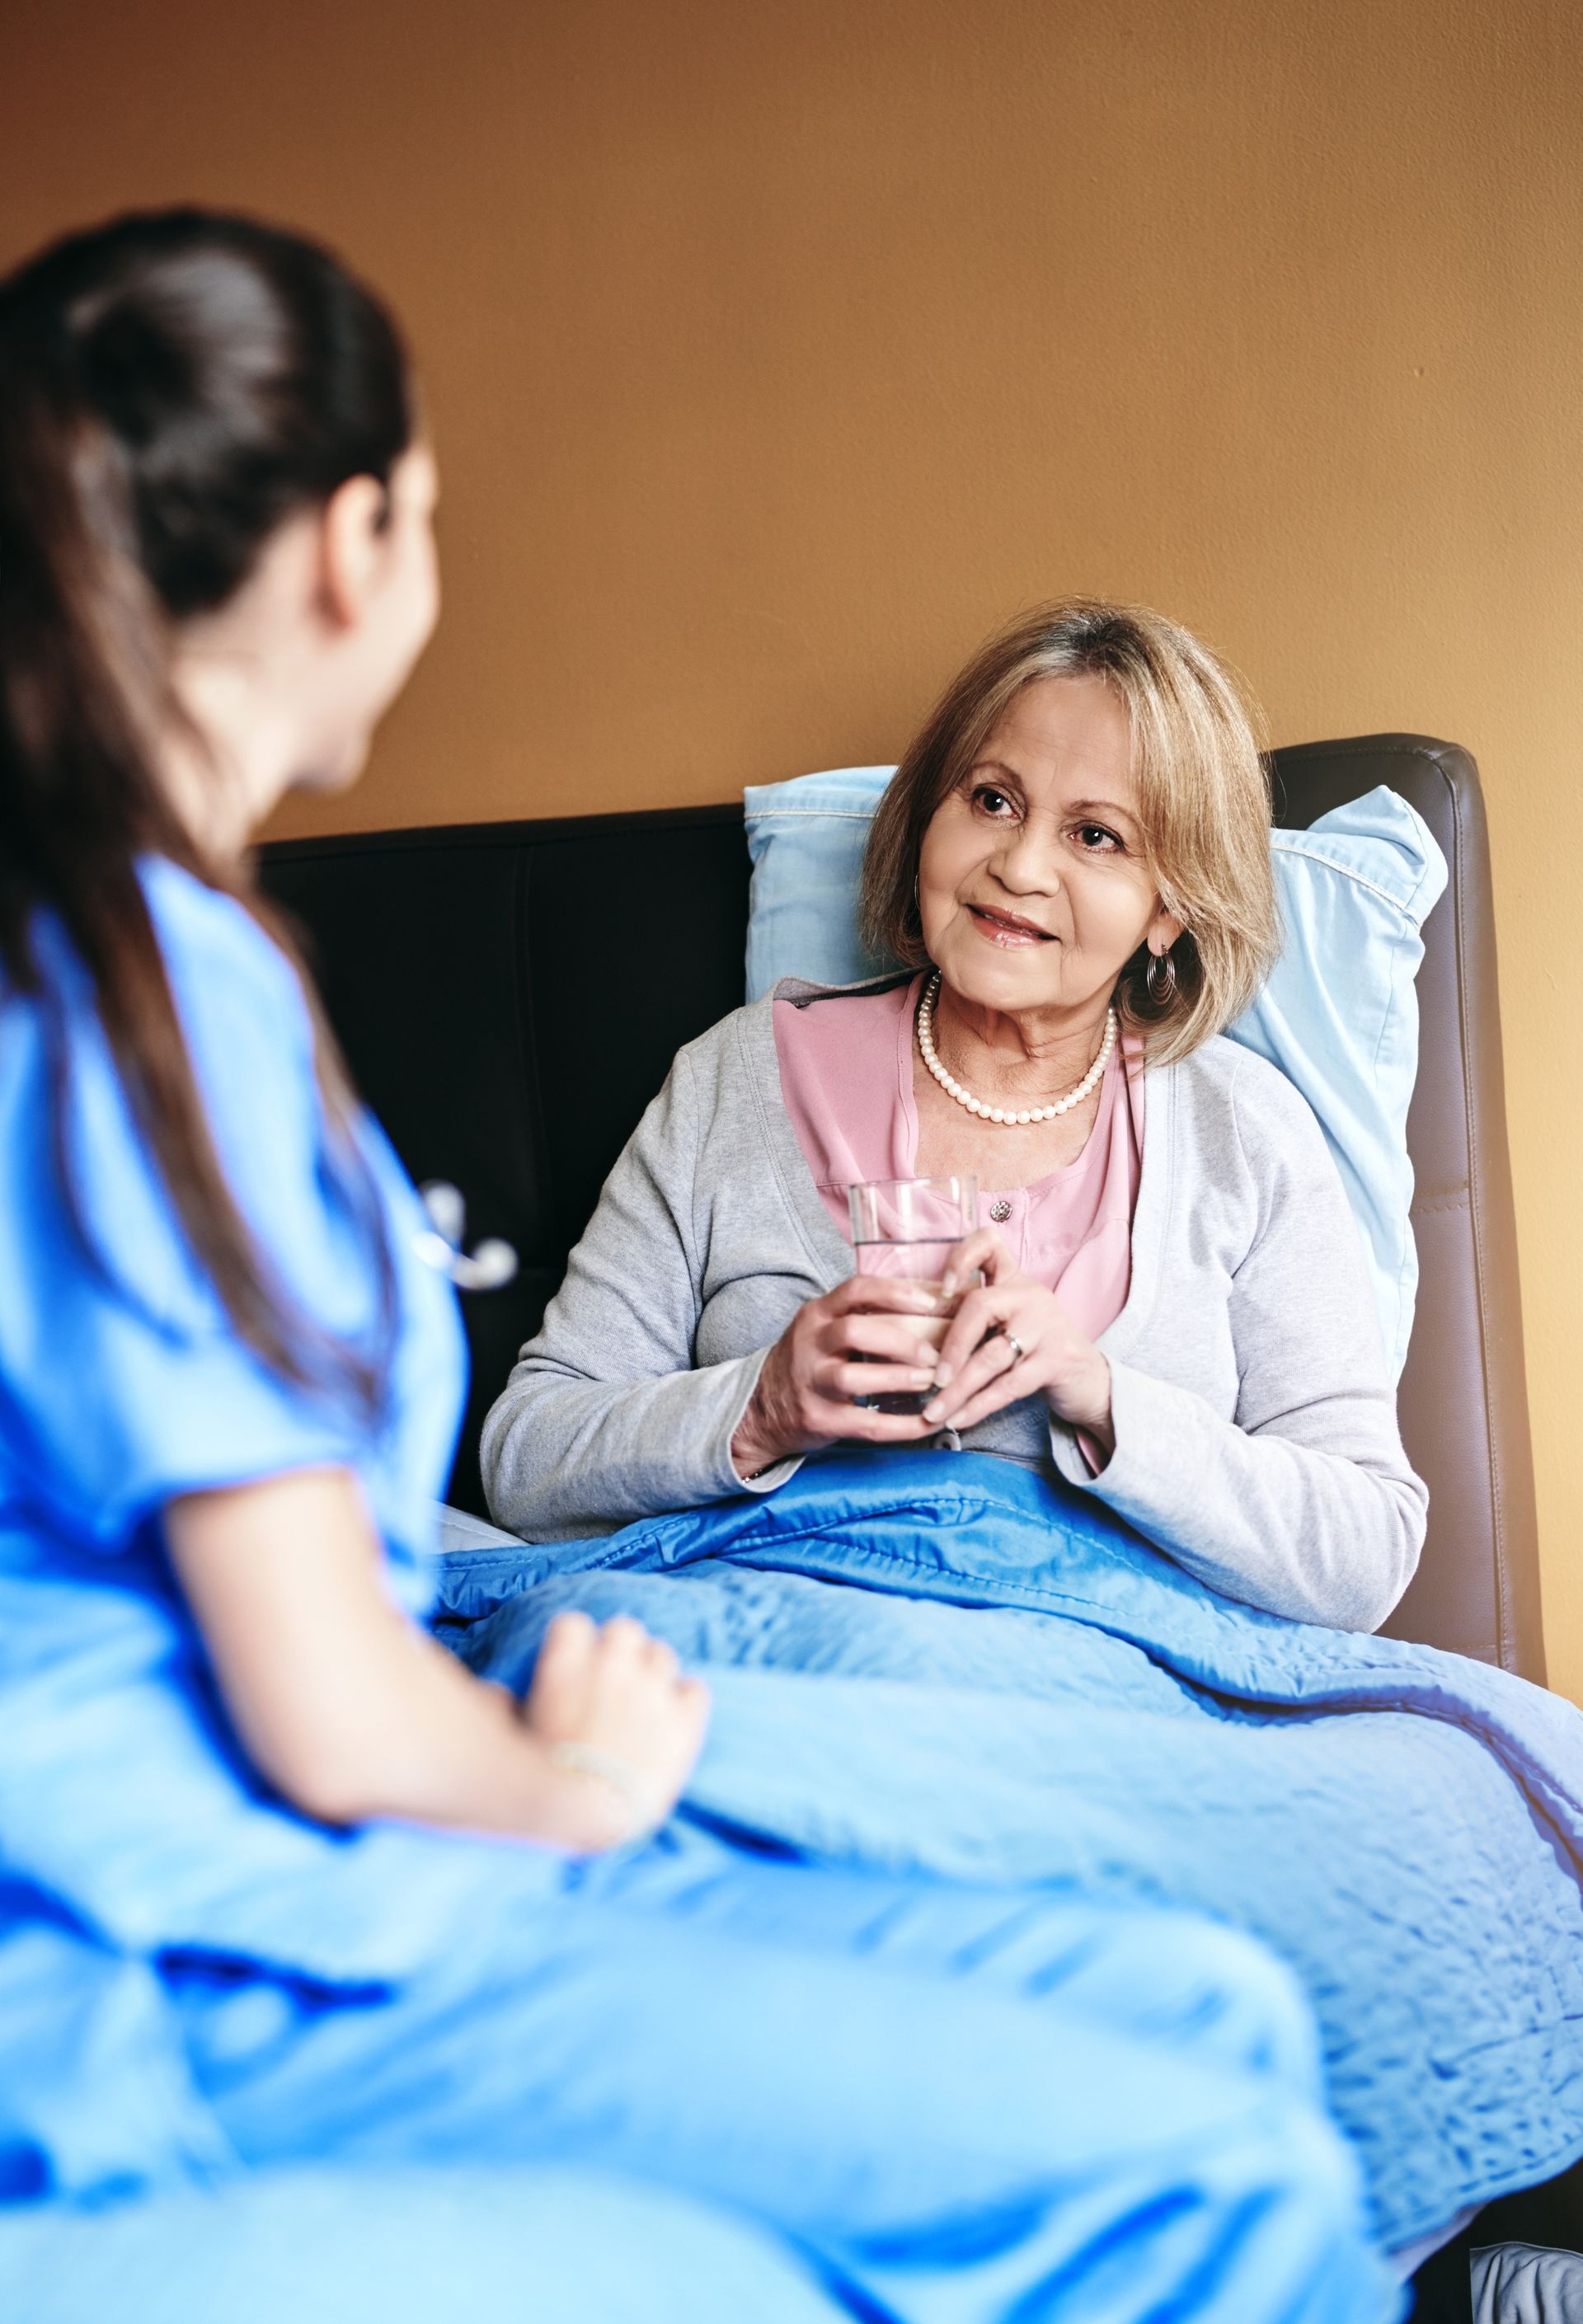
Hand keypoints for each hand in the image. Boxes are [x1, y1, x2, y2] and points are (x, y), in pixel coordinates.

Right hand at [522, 1610, 709, 1850]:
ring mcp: (652, 1688)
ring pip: (662, 1654)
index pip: (574, 1624)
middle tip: (612, 1685)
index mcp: (566, 1664)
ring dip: (652, 1674)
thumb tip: (496, 1696)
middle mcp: (612, 1664)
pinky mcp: (684, 1718)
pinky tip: (671, 1724)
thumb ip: (504, 1706)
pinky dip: (685, 1703)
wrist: (589, 1813)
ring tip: (642, 1707)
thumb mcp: (510, 1736)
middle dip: (620, 1653)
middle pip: (625, 1630)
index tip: (574, 1667)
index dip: (575, 1646)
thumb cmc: (541, 1780)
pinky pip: (694, 1689)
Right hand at [731, 1275, 951, 1475]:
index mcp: (817, 1315)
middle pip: (854, 1331)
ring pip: (853, 1378)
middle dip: (900, 1341)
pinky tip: (927, 1423)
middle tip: (932, 1354)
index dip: (895, 1293)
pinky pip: (865, 1424)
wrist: (764, 1408)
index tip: (930, 1303)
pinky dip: (902, 1426)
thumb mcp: (825, 1328)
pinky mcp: (820, 1419)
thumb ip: (865, 1315)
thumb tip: (931, 1304)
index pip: (855, 1290)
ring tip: (929, 1381)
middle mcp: (811, 1345)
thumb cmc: (811, 1361)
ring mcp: (812, 1383)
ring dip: (898, 1378)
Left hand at [920, 1227, 1114, 1453]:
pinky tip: (959, 1419)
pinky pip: (1009, 1385)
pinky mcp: (1057, 1361)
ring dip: (958, 1388)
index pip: (989, 1243)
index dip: (961, 1258)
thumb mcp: (1006, 1322)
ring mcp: (1046, 1327)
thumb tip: (914, 1341)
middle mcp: (1030, 1296)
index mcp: (1013, 1280)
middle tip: (932, 1379)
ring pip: (992, 1356)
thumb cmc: (1033, 1349)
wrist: (1087, 1379)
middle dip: (951, 1347)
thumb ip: (971, 1321)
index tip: (943, 1290)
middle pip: (981, 1306)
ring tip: (934, 1411)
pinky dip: (979, 1405)